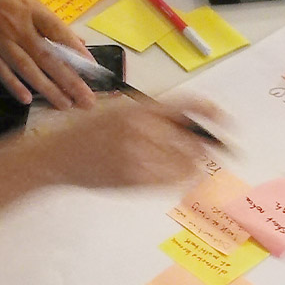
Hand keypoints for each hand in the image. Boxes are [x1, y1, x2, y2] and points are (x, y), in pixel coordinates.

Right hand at [24, 97, 216, 188]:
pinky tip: (188, 177)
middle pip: (192, 138)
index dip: (211, 111)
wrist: (58, 157)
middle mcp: (141, 128)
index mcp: (138, 107)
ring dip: (200, 164)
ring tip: (203, 166)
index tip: (226, 119)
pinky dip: (186, 179)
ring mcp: (138, 155)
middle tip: (222, 150)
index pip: (186, 103)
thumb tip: (190, 122)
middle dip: (210, 146)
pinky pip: (173, 180)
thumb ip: (152, 114)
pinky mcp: (135, 179)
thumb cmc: (88, 133)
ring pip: (186, 162)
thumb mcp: (118, 110)